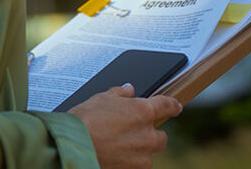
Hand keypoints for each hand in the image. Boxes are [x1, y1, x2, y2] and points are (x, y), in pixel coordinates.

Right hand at [67, 83, 181, 168]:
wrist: (73, 146)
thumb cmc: (85, 120)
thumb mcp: (101, 98)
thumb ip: (120, 94)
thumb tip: (129, 90)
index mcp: (143, 111)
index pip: (167, 106)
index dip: (173, 106)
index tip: (176, 107)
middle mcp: (148, 134)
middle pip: (161, 137)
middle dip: (151, 135)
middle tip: (133, 134)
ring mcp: (143, 155)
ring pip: (148, 154)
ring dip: (139, 151)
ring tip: (118, 147)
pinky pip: (138, 166)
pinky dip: (130, 163)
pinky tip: (115, 157)